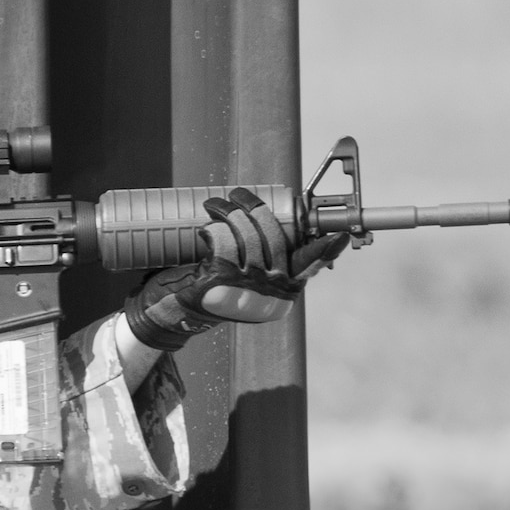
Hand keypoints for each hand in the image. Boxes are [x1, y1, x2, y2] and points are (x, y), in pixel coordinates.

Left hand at [122, 188, 347, 352]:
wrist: (171, 314)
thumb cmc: (210, 290)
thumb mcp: (243, 281)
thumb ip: (263, 262)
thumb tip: (270, 224)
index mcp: (283, 292)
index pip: (308, 266)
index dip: (323, 249)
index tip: (337, 236)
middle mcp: (270, 293)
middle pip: (274, 237)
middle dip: (255, 208)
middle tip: (238, 195)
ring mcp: (246, 288)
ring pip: (247, 235)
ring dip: (231, 211)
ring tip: (216, 204)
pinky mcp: (219, 282)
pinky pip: (224, 242)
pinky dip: (215, 229)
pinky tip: (206, 227)